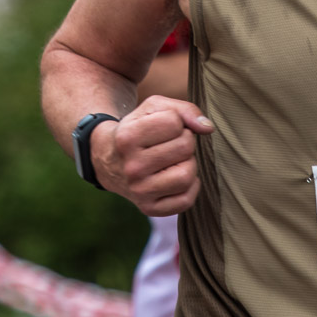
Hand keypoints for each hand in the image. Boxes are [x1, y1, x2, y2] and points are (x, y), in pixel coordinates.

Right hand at [94, 96, 211, 214]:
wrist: (108, 160)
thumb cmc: (138, 129)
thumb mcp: (153, 108)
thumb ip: (183, 109)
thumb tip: (208, 128)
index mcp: (127, 138)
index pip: (174, 123)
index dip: (176, 122)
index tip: (164, 128)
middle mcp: (132, 167)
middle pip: (185, 148)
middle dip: (185, 141)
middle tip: (171, 143)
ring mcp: (139, 191)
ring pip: (187, 175)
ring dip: (188, 163)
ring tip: (175, 160)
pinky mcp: (149, 208)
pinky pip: (186, 200)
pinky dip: (190, 186)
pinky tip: (177, 176)